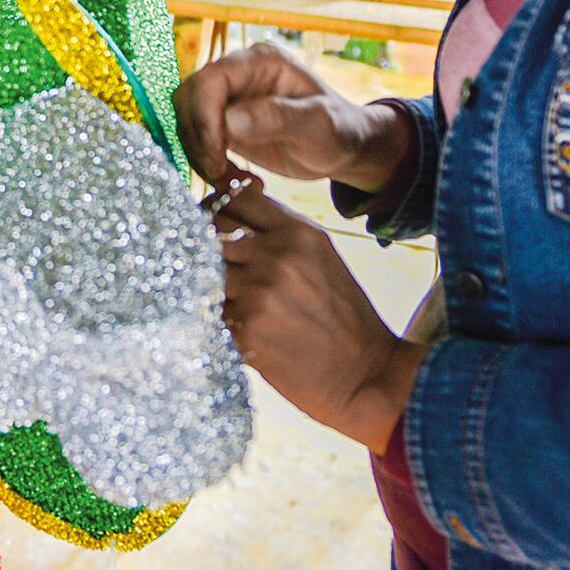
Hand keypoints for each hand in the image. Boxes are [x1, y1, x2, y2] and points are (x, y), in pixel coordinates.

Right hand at [175, 43, 409, 193]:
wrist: (344, 147)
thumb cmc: (339, 129)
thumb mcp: (318, 124)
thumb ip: (278, 117)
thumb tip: (230, 119)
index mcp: (260, 61)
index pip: (210, 79)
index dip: (203, 116)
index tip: (217, 153)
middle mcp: (239, 74)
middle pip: (189, 98)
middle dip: (196, 138)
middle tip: (218, 172)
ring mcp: (229, 98)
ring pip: (186, 121)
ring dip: (199, 154)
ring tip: (229, 181)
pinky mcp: (224, 124)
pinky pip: (197, 140)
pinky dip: (206, 163)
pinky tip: (232, 180)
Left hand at [214, 182, 422, 450]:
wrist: (365, 374)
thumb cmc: (342, 317)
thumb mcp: (320, 258)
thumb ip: (279, 233)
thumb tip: (230, 214)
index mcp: (298, 231)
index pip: (234, 195)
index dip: (216, 205)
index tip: (212, 221)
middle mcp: (276, 254)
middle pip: (211, 227)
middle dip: (204, 242)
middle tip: (208, 262)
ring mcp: (259, 290)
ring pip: (204, 269)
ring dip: (207, 282)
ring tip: (225, 299)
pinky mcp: (246, 327)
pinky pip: (209, 310)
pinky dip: (215, 316)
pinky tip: (236, 327)